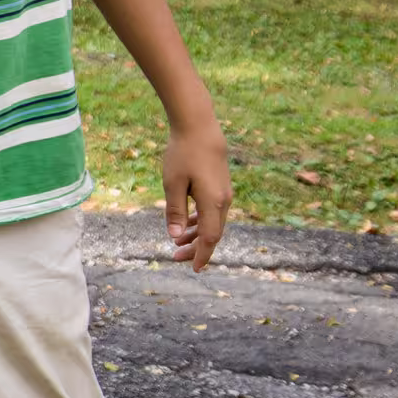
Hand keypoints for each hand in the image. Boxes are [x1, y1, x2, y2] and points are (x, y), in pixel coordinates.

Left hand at [161, 121, 231, 269]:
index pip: (210, 238)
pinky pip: (213, 211)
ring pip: (213, 222)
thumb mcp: (172, 183)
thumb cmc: (183, 154)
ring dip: (196, 234)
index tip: (194, 269)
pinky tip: (187, 224)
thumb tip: (175, 236)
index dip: (202, 255)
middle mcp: (223, 201)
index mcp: (213, 203)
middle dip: (196, 248)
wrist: (200, 128)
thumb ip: (174, 211)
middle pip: (212, 233)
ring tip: (177, 243)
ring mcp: (224, 193)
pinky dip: (200, 220)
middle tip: (175, 257)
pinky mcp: (220, 186)